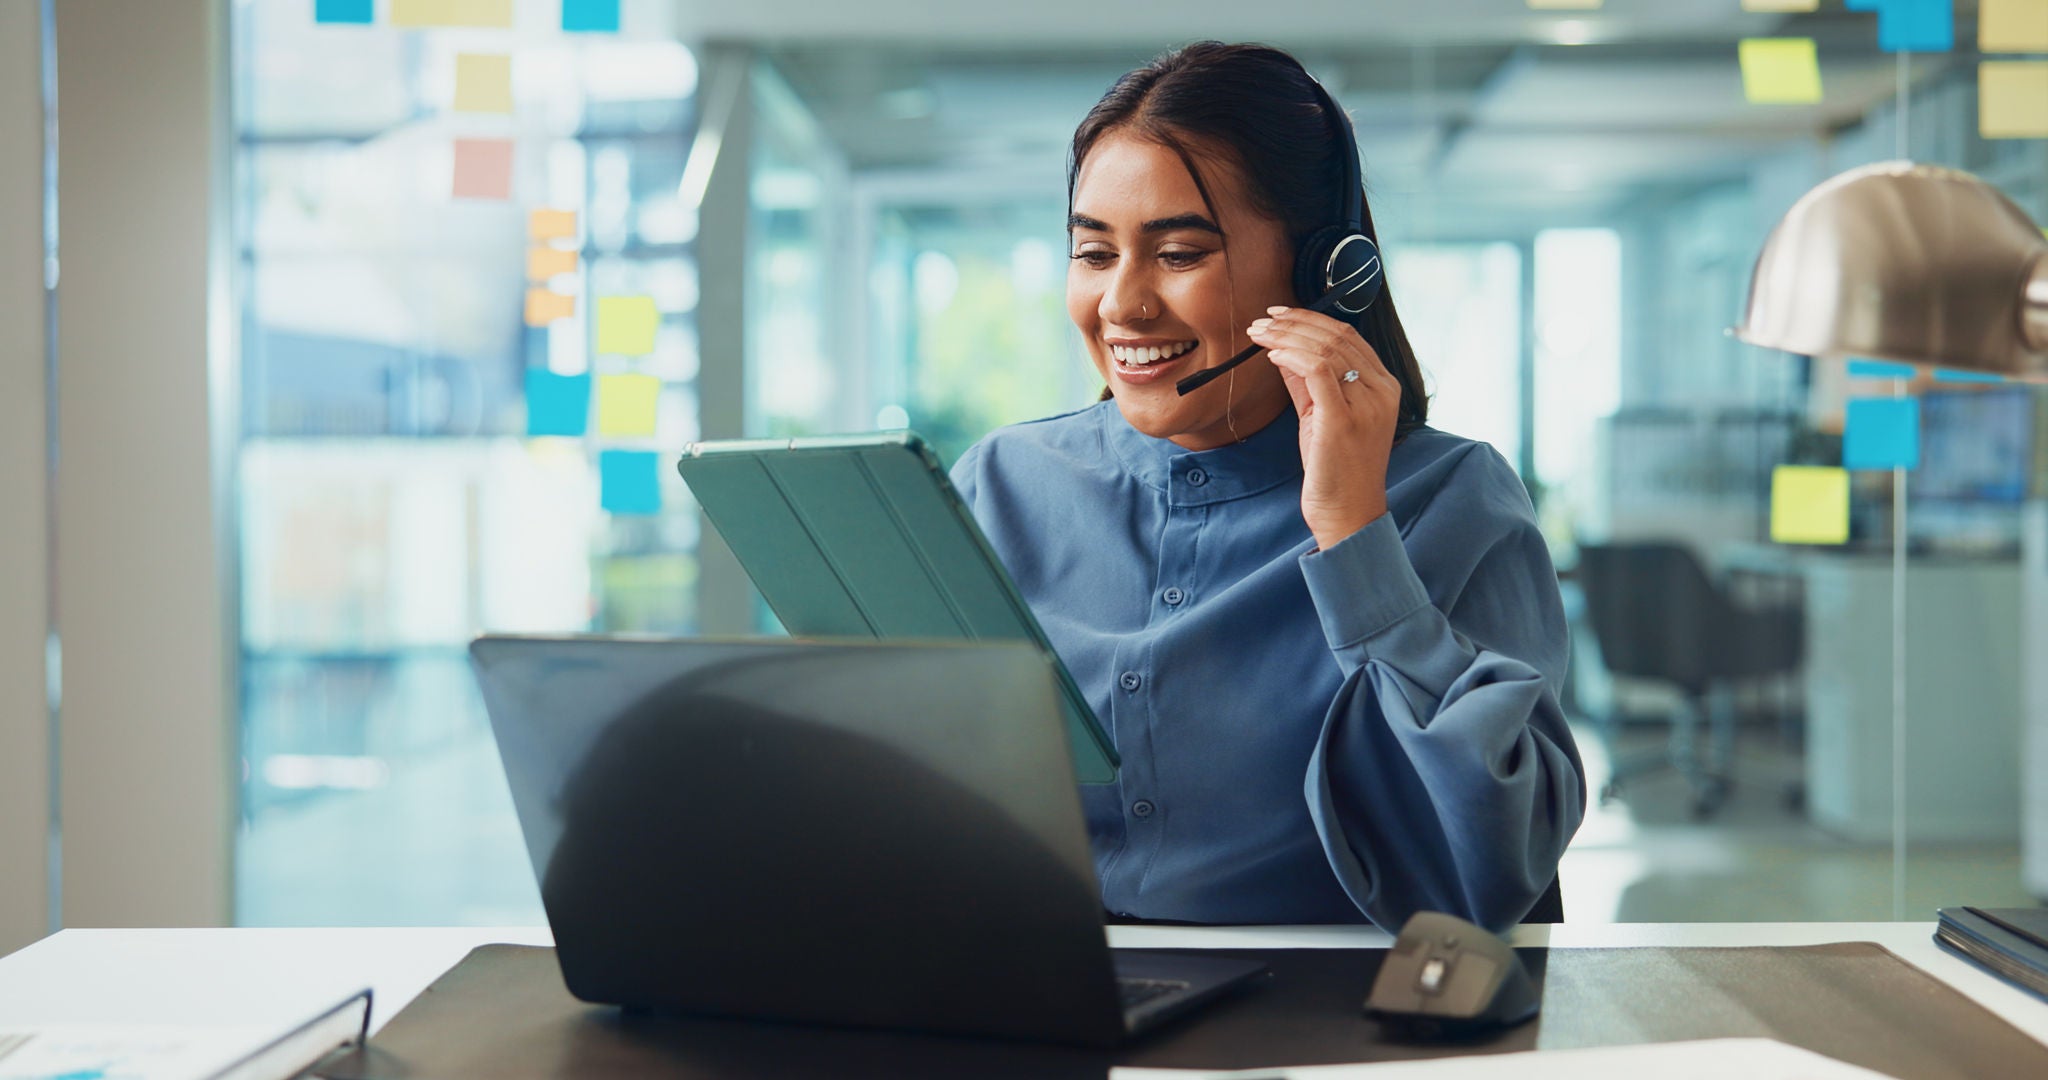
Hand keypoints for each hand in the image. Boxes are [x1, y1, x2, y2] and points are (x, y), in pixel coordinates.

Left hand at [1247, 305, 1399, 549]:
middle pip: (1337, 336)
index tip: (1280, 315)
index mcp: (1384, 387)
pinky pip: (1317, 369)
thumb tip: (1282, 351)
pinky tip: (1271, 354)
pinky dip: (1291, 354)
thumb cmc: (1336, 469)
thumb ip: (1307, 383)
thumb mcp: (1321, 416)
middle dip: (1294, 322)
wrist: (1348, 512)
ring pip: (1325, 348)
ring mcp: (1366, 404)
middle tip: (1262, 320)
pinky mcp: (1343, 419)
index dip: (1312, 319)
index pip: (1349, 337)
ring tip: (1258, 333)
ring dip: (1286, 335)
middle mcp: (1381, 391)